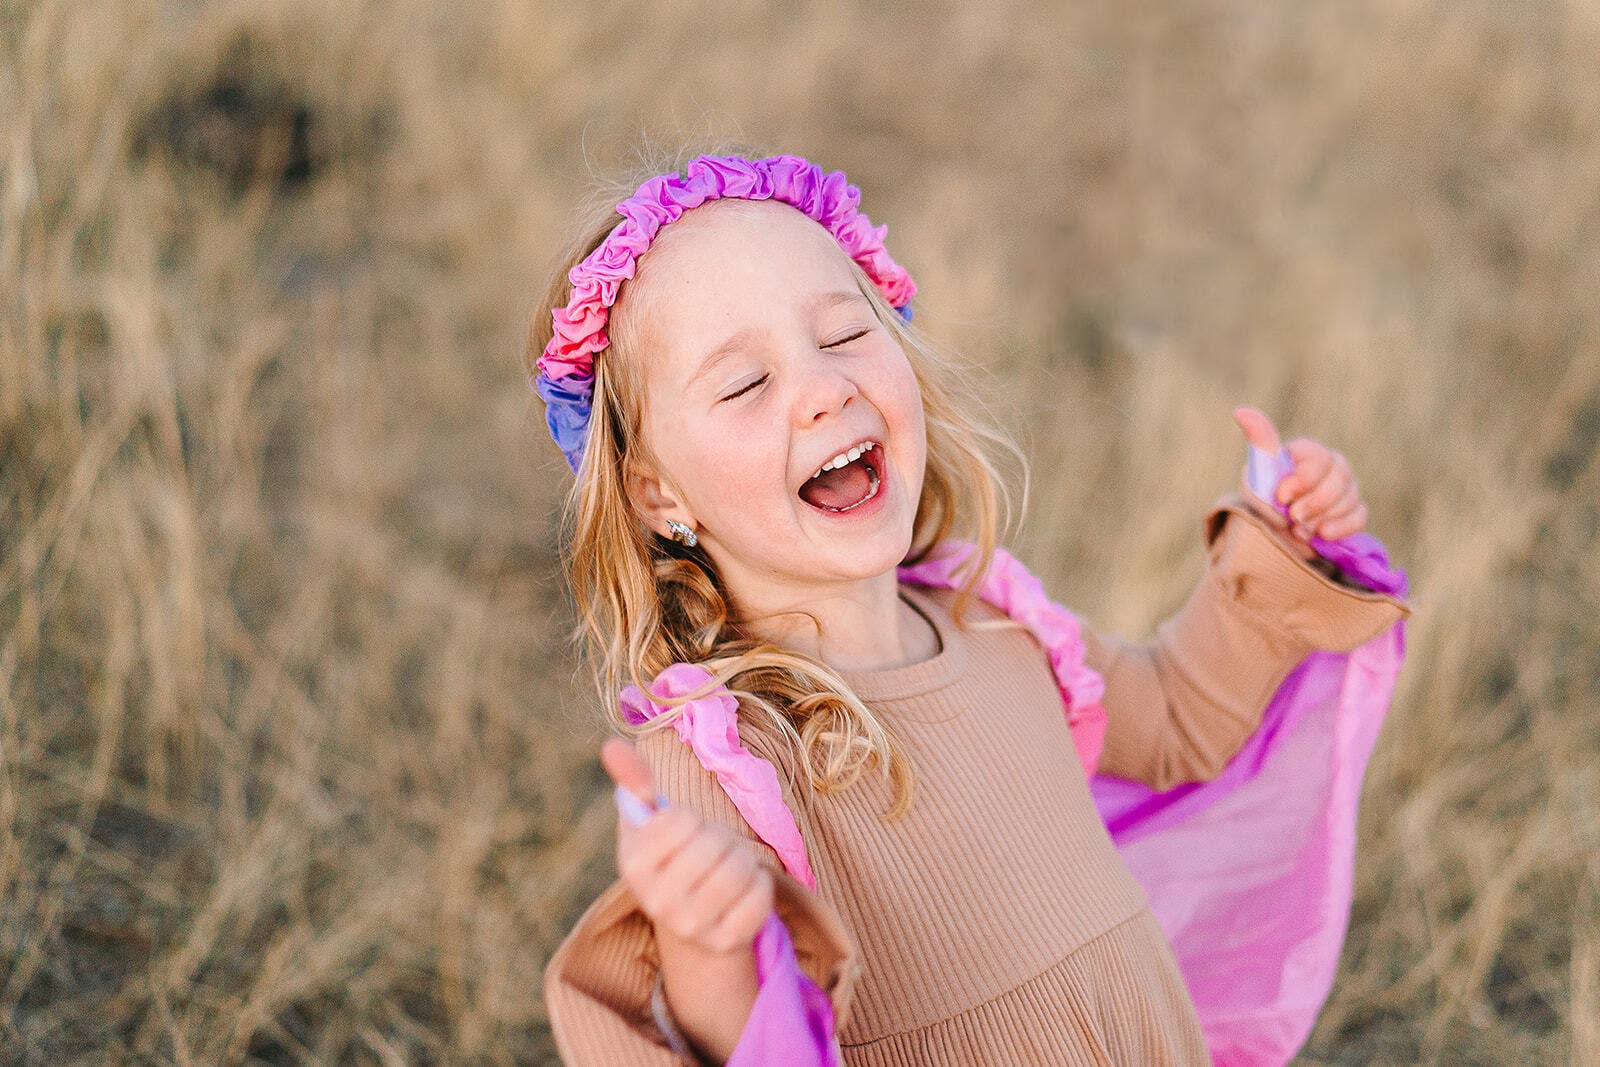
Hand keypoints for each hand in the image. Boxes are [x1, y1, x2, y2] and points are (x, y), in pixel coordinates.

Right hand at [602, 737, 774, 956]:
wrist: (689, 921)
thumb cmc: (671, 858)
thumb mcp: (648, 822)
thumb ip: (634, 782)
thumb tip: (612, 744)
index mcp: (633, 866)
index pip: (681, 819)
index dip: (689, 819)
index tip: (682, 835)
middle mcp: (657, 902)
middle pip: (715, 842)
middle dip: (720, 837)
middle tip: (710, 852)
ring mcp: (692, 927)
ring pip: (742, 867)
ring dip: (743, 858)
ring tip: (727, 867)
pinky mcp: (728, 941)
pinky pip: (762, 894)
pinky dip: (760, 884)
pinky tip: (742, 891)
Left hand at [1232, 407, 1368, 559]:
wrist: (1273, 531)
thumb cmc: (1265, 497)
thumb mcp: (1258, 472)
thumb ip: (1259, 442)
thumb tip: (1241, 411)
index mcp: (1308, 452)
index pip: (1319, 458)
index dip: (1303, 480)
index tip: (1281, 497)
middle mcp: (1331, 465)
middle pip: (1341, 477)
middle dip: (1316, 503)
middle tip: (1293, 518)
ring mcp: (1345, 487)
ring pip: (1351, 497)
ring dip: (1323, 518)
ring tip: (1299, 530)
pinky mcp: (1352, 510)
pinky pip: (1360, 515)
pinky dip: (1342, 526)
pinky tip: (1323, 534)